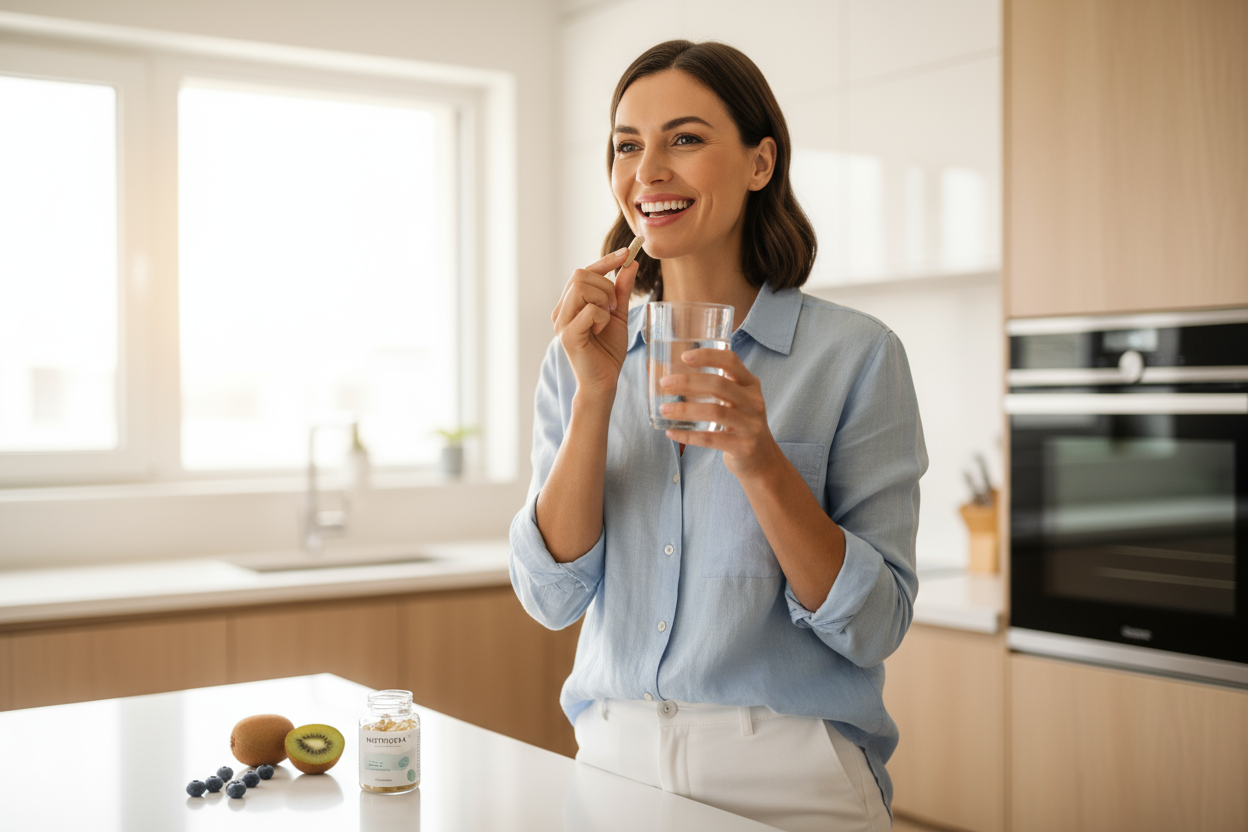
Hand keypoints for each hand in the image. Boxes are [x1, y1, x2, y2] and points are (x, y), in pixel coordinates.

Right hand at [551, 248, 638, 401]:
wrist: (604, 381)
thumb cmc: (608, 350)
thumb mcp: (619, 314)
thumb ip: (622, 290)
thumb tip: (631, 263)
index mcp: (570, 303)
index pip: (583, 271)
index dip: (606, 260)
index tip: (627, 252)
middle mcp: (561, 310)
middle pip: (580, 274)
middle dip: (605, 285)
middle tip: (615, 306)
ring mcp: (561, 322)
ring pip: (581, 288)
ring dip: (603, 300)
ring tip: (607, 318)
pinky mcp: (567, 336)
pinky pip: (589, 311)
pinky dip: (602, 317)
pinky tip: (601, 330)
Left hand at [659, 348, 783, 479]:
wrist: (762, 458)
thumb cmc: (741, 423)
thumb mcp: (738, 400)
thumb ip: (718, 387)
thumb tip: (674, 377)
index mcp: (750, 384)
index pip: (731, 361)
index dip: (708, 356)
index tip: (684, 357)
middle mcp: (754, 401)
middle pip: (719, 385)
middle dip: (688, 382)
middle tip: (665, 384)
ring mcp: (750, 425)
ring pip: (714, 412)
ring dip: (685, 410)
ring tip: (664, 409)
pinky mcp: (743, 446)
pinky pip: (710, 439)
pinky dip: (688, 436)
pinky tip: (671, 433)